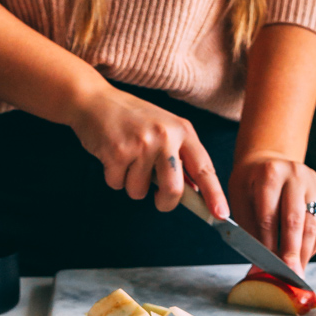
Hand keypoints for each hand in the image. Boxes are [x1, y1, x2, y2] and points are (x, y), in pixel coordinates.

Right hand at [67, 85, 229, 218]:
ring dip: (131, 184)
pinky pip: (118, 184)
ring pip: (140, 192)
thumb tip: (195, 190)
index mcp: (182, 130)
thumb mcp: (164, 128)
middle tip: (157, 198)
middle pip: (173, 190)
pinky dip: (113, 177)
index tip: (221, 214)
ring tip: (126, 159)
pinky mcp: (117, 152)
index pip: (204, 168)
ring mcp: (141, 144)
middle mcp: (165, 136)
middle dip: (165, 202)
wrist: (94, 100)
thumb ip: (180, 157)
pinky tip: (112, 156)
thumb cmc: (131, 118)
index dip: (214, 194)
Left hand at [228, 155, 315, 274]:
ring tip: (298, 272)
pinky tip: (306, 256)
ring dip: (305, 252)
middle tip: (290, 276)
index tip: (267, 267)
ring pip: (312, 224)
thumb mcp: (240, 199)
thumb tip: (256, 270)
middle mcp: (294, 174)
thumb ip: (248, 231)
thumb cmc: (251, 185)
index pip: (269, 216)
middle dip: (292, 252)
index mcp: (269, 173)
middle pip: (294, 220)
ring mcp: (313, 181)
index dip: (268, 245)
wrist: (268, 160)